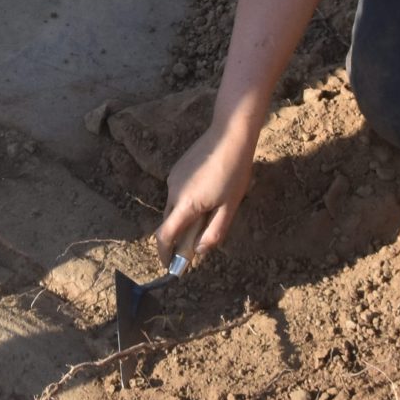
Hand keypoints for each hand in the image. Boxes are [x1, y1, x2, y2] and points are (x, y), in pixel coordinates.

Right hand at [154, 114, 257, 263]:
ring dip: (186, 216)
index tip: (169, 266)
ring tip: (213, 208)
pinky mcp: (177, 169)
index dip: (164, 254)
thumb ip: (214, 232)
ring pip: (175, 207)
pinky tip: (209, 192)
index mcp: (185, 204)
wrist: (230, 134)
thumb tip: (200, 251)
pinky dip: (187, 201)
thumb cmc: (234, 172)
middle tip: (200, 239)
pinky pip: (178, 193)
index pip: (165, 236)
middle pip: (170, 222)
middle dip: (180, 236)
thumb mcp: (230, 207)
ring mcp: (173, 178)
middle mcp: (173, 192)